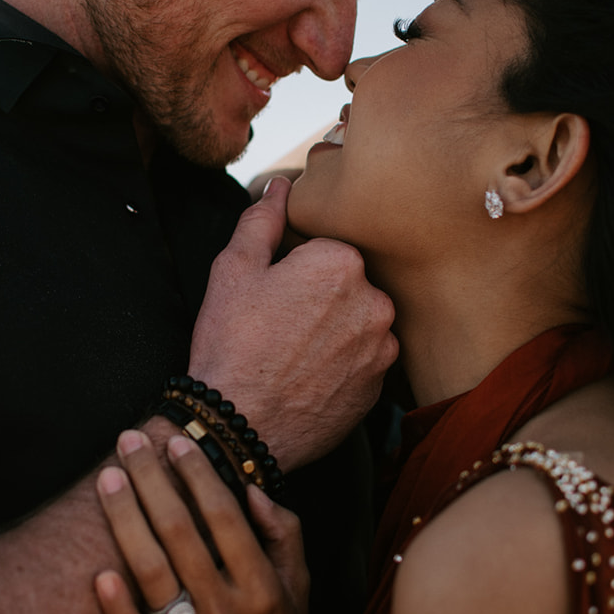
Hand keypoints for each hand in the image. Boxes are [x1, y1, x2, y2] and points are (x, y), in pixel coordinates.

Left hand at [94, 429, 311, 613]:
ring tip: (108, 478)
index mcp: (262, 590)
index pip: (225, 519)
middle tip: (128, 441)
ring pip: (150, 573)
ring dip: (125, 520)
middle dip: (152, 481)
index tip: (176, 443)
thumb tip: (250, 489)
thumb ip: (285, 533)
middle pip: (180, 534)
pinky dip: (115, 604)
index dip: (199, 476)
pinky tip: (97, 569)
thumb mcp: (300, 588)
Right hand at [188, 176, 396, 469]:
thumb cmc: (231, 345)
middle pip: (349, 286)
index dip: (296, 270)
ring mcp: (382, 348)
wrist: (239, 426)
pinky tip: (310, 377)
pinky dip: (343, 365)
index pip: (327, 249)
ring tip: (295, 354)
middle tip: (281, 326)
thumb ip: (262, 220)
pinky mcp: (381, 387)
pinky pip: (365, 362)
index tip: (275, 294)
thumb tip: (280, 187)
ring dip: (336, 331)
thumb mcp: (233, 271)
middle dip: (321, 298)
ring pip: (360, 323)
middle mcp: (375, 301)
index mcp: (342, 262)